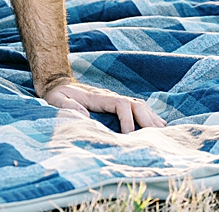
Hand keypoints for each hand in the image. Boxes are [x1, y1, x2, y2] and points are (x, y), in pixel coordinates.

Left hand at [41, 77, 165, 132]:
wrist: (56, 82)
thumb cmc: (56, 94)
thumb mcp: (56, 100)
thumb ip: (69, 106)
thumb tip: (86, 116)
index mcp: (98, 97)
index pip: (121, 104)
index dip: (128, 119)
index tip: (129, 136)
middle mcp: (109, 95)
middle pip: (135, 103)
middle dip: (147, 119)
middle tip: (156, 137)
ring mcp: (113, 98)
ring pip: (138, 104)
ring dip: (151, 117)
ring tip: (162, 132)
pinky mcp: (114, 102)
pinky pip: (135, 106)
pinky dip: (148, 114)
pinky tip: (156, 124)